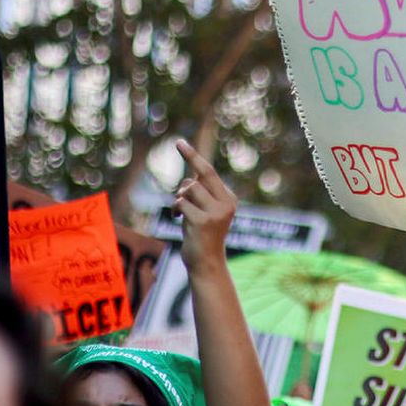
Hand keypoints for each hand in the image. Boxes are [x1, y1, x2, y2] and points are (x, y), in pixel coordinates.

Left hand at [174, 140, 234, 270]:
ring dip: (180, 197)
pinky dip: (176, 209)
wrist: (206, 263)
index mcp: (229, 200)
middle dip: (191, 158)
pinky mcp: (202, 221)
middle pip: (202, 175)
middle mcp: (226, 204)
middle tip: (178, 142)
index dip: (194, 157)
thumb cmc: (202, 235)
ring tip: (180, 211)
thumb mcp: (204, 210)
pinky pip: (181, 203)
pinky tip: (177, 219)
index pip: (210, 173)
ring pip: (189, 189)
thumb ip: (201, 192)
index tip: (180, 142)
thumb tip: (193, 171)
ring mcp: (216, 213)